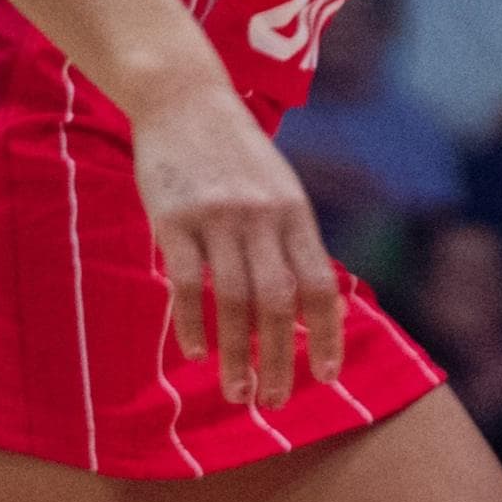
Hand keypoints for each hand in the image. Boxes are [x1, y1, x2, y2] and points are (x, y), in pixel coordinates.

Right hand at [133, 82, 344, 410]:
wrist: (184, 99)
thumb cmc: (236, 154)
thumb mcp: (280, 190)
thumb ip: (295, 243)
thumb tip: (318, 306)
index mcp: (295, 213)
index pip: (320, 284)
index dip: (327, 334)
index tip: (326, 376)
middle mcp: (263, 217)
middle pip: (279, 302)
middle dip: (281, 359)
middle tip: (276, 402)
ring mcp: (218, 218)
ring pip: (234, 299)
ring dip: (238, 354)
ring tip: (238, 393)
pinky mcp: (174, 219)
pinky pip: (187, 281)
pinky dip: (193, 322)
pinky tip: (197, 353)